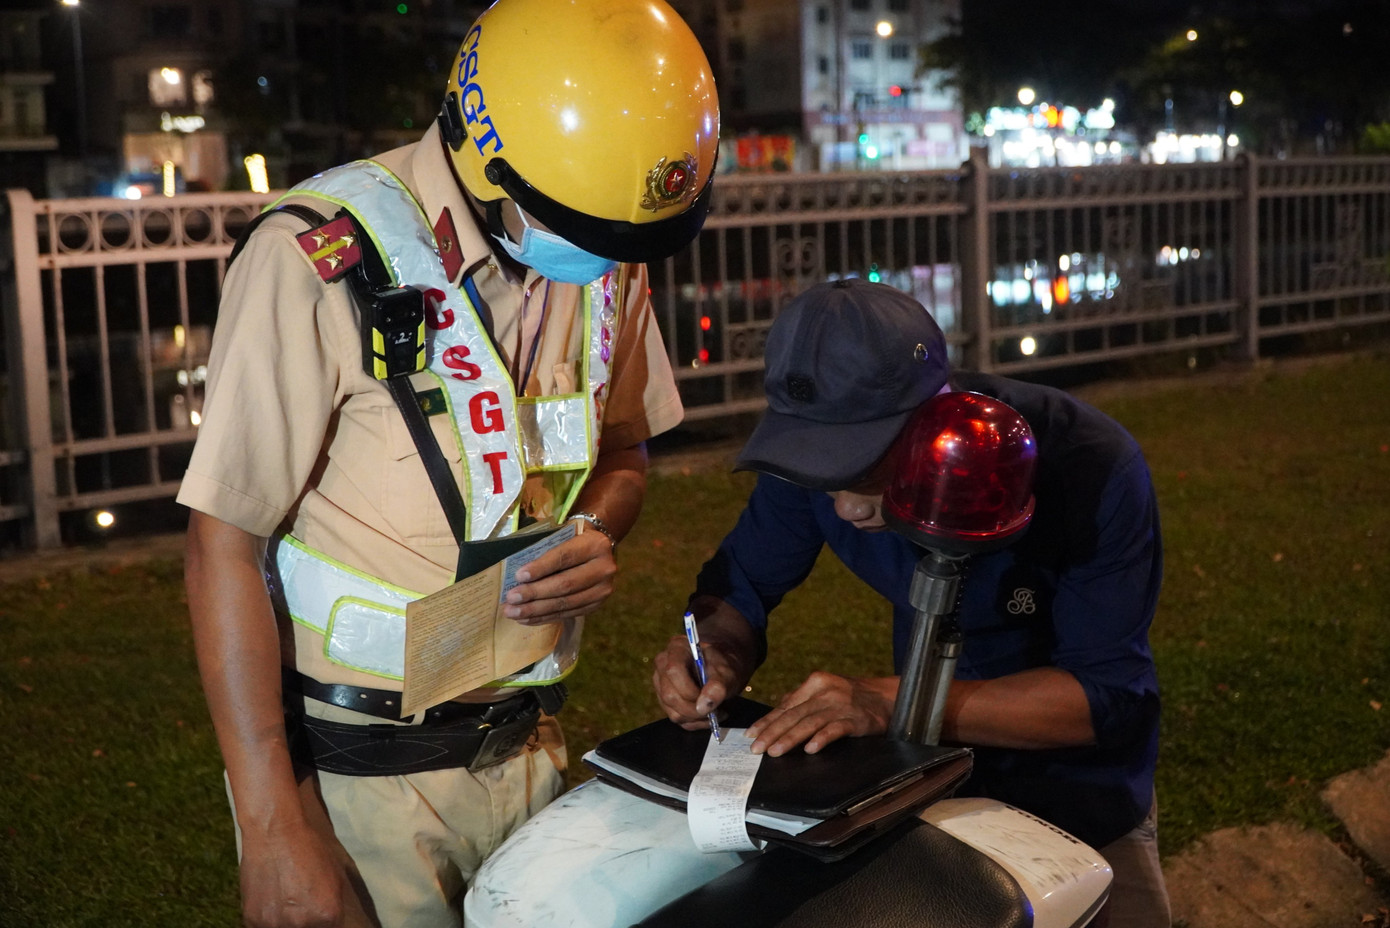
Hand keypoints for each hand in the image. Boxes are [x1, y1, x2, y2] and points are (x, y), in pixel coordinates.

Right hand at [239, 822, 363, 927]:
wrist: (276, 832)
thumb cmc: (311, 848)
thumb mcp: (337, 878)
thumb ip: (334, 907)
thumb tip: (330, 922)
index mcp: (328, 915)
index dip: (324, 923)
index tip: (319, 915)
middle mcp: (302, 924)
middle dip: (306, 923)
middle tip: (301, 906)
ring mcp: (274, 925)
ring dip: (285, 923)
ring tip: (285, 904)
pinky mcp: (251, 920)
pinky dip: (267, 920)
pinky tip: (271, 903)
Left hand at [502, 529, 615, 624]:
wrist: (600, 550)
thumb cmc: (574, 538)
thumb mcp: (565, 533)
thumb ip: (546, 547)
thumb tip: (517, 572)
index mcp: (596, 545)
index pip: (565, 557)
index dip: (541, 568)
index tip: (519, 576)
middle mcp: (604, 569)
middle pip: (565, 584)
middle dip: (535, 593)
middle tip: (511, 599)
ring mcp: (602, 590)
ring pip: (565, 603)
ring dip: (536, 610)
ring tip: (513, 612)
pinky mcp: (596, 605)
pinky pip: (567, 614)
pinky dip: (545, 617)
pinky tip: (527, 618)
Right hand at [651, 634, 740, 730]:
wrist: (721, 668)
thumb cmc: (722, 665)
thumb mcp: (727, 671)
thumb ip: (718, 686)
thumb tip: (704, 706)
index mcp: (677, 648)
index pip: (673, 671)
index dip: (689, 689)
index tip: (707, 698)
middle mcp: (663, 665)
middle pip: (670, 695)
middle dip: (695, 709)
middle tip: (715, 710)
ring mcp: (661, 684)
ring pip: (673, 712)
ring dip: (697, 718)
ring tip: (715, 711)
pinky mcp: (665, 700)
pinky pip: (677, 719)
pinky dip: (696, 722)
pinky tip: (708, 715)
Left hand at [745, 671, 896, 756]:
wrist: (887, 696)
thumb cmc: (850, 696)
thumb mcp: (825, 692)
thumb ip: (801, 701)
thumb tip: (774, 715)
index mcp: (815, 683)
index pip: (786, 705)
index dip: (767, 721)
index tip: (751, 735)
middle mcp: (826, 691)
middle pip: (794, 714)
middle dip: (772, 732)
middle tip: (756, 748)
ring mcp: (841, 704)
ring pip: (809, 722)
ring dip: (790, 738)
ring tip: (775, 752)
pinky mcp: (857, 718)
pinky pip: (836, 729)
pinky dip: (822, 738)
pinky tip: (810, 749)